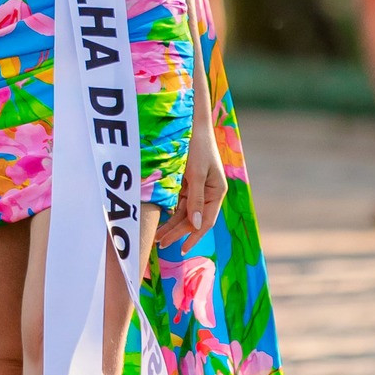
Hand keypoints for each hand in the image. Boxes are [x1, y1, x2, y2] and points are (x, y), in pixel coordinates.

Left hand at [157, 114, 226, 253]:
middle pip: (193, 219)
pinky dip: (170, 212)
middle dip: (177, 232)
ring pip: (184, 212)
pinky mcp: (187, 183)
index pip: (205, 221)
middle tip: (161, 244)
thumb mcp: (195, 174)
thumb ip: (195, 200)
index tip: (183, 249)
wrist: (192, 124)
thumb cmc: (197, 146)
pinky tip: (160, 220)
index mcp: (217, 192)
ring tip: (157, 237)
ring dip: (171, 224)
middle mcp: (209, 193)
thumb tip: (196, 226)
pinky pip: (179, 203)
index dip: (194, 237)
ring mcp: (198, 189)